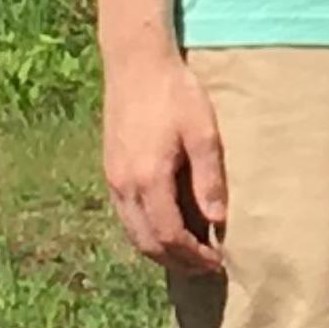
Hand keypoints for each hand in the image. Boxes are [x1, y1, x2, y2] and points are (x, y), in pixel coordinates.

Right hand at [100, 45, 228, 273]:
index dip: (194, 255)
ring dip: (159, 250)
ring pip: (133, 233)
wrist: (136, 61)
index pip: (170, 236)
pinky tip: (165, 225)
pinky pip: (126, 215)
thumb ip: (209, 178)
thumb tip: (217, 221)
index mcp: (149, 179)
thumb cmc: (175, 92)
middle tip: (205, 267)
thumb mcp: (203, 131)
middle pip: (147, 243)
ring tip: (189, 253)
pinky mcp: (110, 169)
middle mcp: (125, 186)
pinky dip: (146, 232)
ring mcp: (113, 179)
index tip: (218, 262)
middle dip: (177, 262)